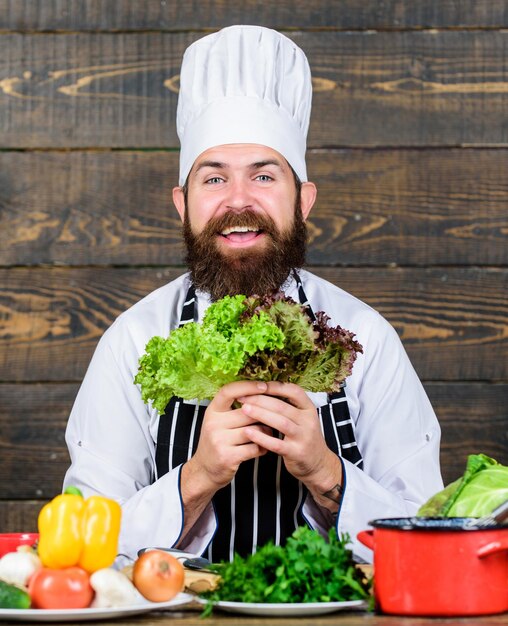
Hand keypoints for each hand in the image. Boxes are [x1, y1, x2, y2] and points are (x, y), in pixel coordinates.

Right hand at [184, 381, 270, 494]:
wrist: (204, 470)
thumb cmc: (217, 441)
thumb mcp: (218, 420)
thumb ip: (233, 408)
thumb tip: (261, 392)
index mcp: (212, 411)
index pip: (229, 391)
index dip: (248, 386)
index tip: (264, 385)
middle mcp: (213, 424)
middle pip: (248, 412)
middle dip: (264, 415)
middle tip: (274, 417)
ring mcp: (219, 441)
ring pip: (255, 430)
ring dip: (267, 432)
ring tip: (269, 433)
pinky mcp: (228, 457)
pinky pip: (255, 447)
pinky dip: (263, 447)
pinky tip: (263, 447)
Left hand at [239, 381, 342, 512]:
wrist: (318, 464)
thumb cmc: (303, 436)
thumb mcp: (302, 418)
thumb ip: (287, 405)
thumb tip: (262, 389)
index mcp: (309, 409)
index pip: (294, 391)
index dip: (275, 387)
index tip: (257, 385)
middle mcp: (308, 421)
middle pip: (283, 406)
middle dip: (260, 400)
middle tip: (243, 397)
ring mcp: (304, 437)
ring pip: (280, 422)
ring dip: (260, 414)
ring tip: (243, 409)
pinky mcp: (296, 453)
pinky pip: (276, 444)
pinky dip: (261, 437)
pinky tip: (248, 432)